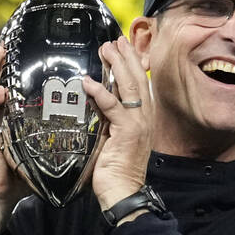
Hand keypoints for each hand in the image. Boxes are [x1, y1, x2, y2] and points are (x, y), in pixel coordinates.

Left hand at [82, 37, 152, 211]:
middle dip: (127, 57)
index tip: (122, 48)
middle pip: (138, 79)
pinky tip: (89, 81)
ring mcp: (138, 125)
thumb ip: (109, 120)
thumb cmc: (116, 171)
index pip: (140, 84)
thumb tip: (97, 103)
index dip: (132, 64)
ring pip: (130, 87)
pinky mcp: (128, 133)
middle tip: (115, 40)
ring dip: (118, 65)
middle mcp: (145, 118)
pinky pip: (114, 107)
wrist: (123, 193)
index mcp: (143, 119)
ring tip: (107, 49)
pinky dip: (101, 92)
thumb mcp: (113, 139)